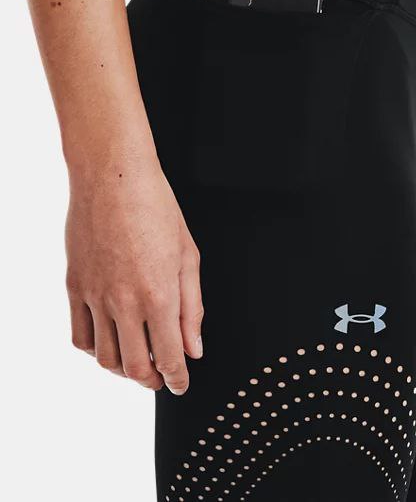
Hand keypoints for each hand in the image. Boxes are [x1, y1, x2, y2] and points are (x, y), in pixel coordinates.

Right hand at [65, 158, 202, 393]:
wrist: (112, 177)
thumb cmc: (157, 208)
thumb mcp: (188, 255)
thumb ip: (192, 307)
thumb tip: (195, 348)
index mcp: (160, 295)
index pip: (170, 358)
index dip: (178, 380)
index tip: (181, 384)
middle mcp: (125, 302)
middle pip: (135, 367)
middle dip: (152, 381)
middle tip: (161, 377)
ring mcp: (95, 296)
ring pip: (105, 358)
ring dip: (123, 369)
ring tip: (137, 361)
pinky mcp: (74, 286)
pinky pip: (79, 336)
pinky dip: (94, 350)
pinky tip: (110, 342)